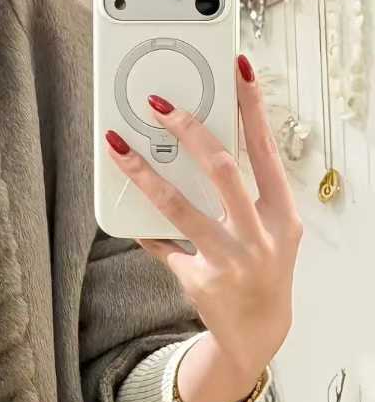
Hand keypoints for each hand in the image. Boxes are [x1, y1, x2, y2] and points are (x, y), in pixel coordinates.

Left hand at [104, 54, 301, 380]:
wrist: (259, 333)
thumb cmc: (262, 267)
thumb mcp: (269, 228)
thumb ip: (243, 191)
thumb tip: (201, 140)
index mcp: (282, 212)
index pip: (265, 148)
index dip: (252, 106)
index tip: (238, 68)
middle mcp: (261, 235)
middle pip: (222, 170)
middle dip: (189, 131)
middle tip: (158, 105)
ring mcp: (231, 260)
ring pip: (181, 207)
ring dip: (144, 173)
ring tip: (118, 145)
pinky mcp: (201, 281)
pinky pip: (162, 244)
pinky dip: (142, 226)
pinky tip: (126, 210)